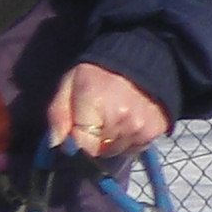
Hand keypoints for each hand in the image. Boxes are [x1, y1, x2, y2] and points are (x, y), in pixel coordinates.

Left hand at [46, 63, 170, 164]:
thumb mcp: (68, 84)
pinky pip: (134, 149)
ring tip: (112, 118)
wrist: (139, 59)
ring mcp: (141, 127)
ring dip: (111, 141)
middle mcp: (121, 118)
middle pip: (99, 152)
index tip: (78, 130)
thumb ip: (58, 114)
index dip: (76, 142)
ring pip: (116, 152)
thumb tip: (56, 143)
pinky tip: (126, 122)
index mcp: (96, 103)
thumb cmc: (98, 73)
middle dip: (93, 140)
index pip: (82, 145)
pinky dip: (127, 140)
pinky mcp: (155, 132)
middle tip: (96, 118)